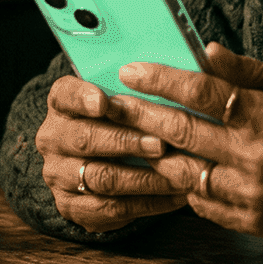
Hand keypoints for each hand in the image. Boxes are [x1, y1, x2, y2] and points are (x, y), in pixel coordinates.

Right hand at [35, 75, 187, 232]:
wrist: (94, 164)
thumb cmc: (124, 121)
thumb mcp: (128, 96)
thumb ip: (152, 82)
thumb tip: (209, 55)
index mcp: (62, 103)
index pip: (65, 94)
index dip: (82, 97)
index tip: (103, 101)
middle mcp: (53, 137)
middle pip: (84, 138)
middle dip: (125, 141)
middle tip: (161, 143)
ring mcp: (59, 174)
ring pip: (100, 177)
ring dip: (142, 177)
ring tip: (177, 174)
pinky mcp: (72, 206)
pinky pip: (111, 208)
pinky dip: (147, 203)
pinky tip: (175, 196)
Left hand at [115, 43, 262, 239]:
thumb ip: (250, 72)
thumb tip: (205, 51)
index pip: (200, 92)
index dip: (160, 79)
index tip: (131, 70)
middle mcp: (256, 157)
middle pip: (180, 132)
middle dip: (139, 114)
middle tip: (112, 102)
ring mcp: (252, 194)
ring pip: (182, 172)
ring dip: (154, 154)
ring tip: (133, 137)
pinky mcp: (252, 222)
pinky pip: (201, 203)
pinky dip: (184, 185)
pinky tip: (173, 168)